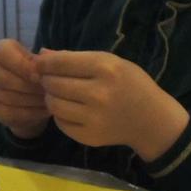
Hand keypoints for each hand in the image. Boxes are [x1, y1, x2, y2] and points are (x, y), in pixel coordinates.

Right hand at [0, 39, 50, 139]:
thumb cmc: (38, 74)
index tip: (38, 75)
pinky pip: (8, 112)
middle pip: (3, 77)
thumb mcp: (43, 63)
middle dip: (28, 86)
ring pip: (6, 97)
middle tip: (46, 91)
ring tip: (48, 101)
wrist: (32, 97)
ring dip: (30, 100)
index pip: (3, 52)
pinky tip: (42, 111)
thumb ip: (44, 59)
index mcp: (1, 50)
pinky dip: (28, 113)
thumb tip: (43, 56)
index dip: (21, 64)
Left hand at [34, 50, 189, 161]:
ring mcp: (93, 118)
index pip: (61, 63)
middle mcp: (98, 93)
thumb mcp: (111, 63)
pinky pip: (61, 123)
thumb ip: (76, 58)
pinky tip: (69, 110)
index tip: (39, 63)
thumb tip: (42, 54)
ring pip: (54, 105)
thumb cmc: (131, 85)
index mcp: (105, 68)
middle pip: (54, 84)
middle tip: (49, 80)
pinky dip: (60, 115)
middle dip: (46, 80)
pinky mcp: (89, 137)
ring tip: (57, 94)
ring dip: (50, 98)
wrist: (151, 120)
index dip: (44, 63)